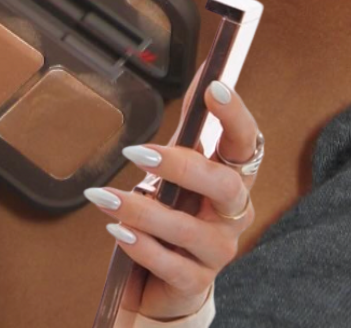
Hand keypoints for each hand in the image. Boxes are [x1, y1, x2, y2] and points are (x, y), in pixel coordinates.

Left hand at [87, 81, 261, 320]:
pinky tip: (117, 232)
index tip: (215, 87)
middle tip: (137, 153)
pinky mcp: (195, 282)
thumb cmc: (173, 216)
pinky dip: (142, 246)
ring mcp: (217, 251)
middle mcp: (232, 214)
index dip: (235, 116)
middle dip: (182, 166)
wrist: (163, 282)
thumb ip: (190, 127)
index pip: (245, 142)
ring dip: (145, 210)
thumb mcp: (178, 170)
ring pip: (191, 229)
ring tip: (105, 198)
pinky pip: (172, 265)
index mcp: (231, 179)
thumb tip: (206, 68)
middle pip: (225, 185)